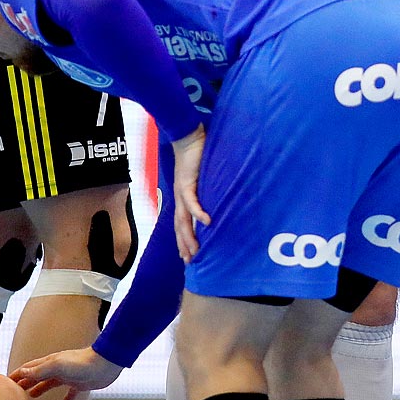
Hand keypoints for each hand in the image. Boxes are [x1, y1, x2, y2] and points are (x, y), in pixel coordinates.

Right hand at [11, 347, 120, 399]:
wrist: (107, 364)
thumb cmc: (84, 363)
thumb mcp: (59, 366)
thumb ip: (41, 370)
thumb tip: (22, 372)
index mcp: (51, 363)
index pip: (29, 368)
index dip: (17, 375)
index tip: (5, 383)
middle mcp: (59, 368)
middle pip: (38, 375)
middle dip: (25, 382)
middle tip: (14, 392)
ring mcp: (70, 375)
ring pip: (52, 382)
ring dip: (41, 388)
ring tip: (31, 397)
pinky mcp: (82, 383)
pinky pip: (72, 391)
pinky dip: (67, 398)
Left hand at [171, 126, 210, 261]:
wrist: (188, 137)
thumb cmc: (197, 155)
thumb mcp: (203, 177)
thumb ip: (207, 188)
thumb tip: (218, 199)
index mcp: (183, 197)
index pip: (181, 224)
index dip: (183, 240)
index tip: (188, 255)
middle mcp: (180, 198)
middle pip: (180, 227)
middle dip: (185, 245)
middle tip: (191, 261)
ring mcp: (182, 191)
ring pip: (184, 220)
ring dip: (189, 236)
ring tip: (196, 250)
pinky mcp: (188, 182)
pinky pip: (193, 201)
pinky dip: (199, 213)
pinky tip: (207, 223)